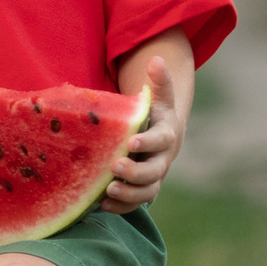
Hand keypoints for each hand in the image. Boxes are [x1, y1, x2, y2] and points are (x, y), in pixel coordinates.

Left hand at [101, 53, 184, 212]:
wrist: (160, 140)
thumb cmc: (154, 116)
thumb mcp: (158, 99)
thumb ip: (158, 82)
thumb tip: (155, 59)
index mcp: (165, 135)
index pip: (160, 140)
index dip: (147, 142)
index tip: (130, 141)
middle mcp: (161, 160)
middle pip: (154, 172)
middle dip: (136, 172)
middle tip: (115, 168)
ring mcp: (152, 178)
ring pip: (146, 192)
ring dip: (129, 194)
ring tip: (108, 191)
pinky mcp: (141, 191)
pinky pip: (134, 204)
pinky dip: (120, 206)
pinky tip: (101, 204)